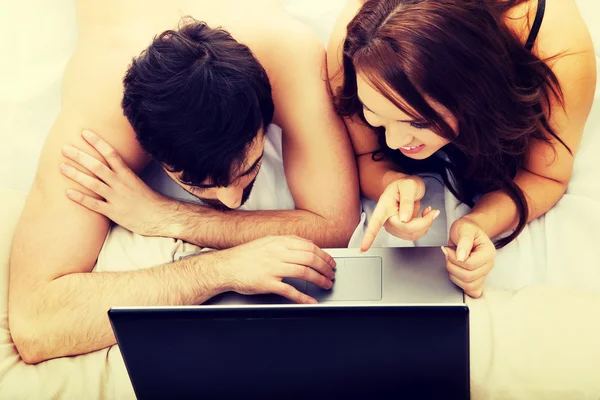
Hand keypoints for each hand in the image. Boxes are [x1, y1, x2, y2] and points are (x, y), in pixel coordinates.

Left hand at [60, 129, 173, 236]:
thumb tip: (114, 160)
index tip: (84, 133)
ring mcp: (116, 198)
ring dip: (76, 174)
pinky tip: (67, 192)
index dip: (97, 142)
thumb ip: (124, 171)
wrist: (159, 217)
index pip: (111, 154)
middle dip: (80, 156)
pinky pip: (94, 204)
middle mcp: (120, 184)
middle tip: (65, 148)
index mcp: (127, 174)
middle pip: (97, 167)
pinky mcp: (113, 212)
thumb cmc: (149, 198)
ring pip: (92, 184)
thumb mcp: (138, 180)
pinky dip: (80, 198)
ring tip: (61, 166)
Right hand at [219, 235, 336, 303]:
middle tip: (331, 274)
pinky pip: (289, 290)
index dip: (324, 255)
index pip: (309, 246)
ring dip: (319, 279)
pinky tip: (310, 301)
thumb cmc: (245, 256)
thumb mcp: (267, 242)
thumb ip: (286, 243)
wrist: (225, 267)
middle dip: (325, 267)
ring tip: (326, 285)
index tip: (330, 262)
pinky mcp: (267, 283)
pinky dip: (303, 297)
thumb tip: (306, 246)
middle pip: (310, 258)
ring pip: (304, 272)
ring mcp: (273, 268)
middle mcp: (277, 253)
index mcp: (279, 242)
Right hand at [361, 176, 439, 250]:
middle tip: (432, 211)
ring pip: (412, 234)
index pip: (375, 223)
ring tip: (427, 211)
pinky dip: (425, 226)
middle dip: (423, 222)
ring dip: (425, 224)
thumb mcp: (409, 186)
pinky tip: (424, 216)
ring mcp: (394, 226)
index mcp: (384, 206)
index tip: (363, 248)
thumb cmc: (405, 184)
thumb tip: (405, 218)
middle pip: (405, 228)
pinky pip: (416, 234)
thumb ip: (407, 200)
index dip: (369, 236)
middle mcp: (386, 219)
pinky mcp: (402, 230)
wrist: (405, 187)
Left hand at [442, 216, 496, 297]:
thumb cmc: (467, 229)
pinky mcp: (478, 279)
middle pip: (469, 277)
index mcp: (488, 252)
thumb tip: (461, 257)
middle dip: (452, 267)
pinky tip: (457, 275)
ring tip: (451, 263)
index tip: (448, 250)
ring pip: (468, 286)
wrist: (468, 231)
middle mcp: (489, 265)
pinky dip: (462, 286)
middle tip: (448, 256)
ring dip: (454, 275)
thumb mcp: (464, 229)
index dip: (455, 259)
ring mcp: (484, 273)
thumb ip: (464, 242)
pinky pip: (472, 291)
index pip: (471, 264)